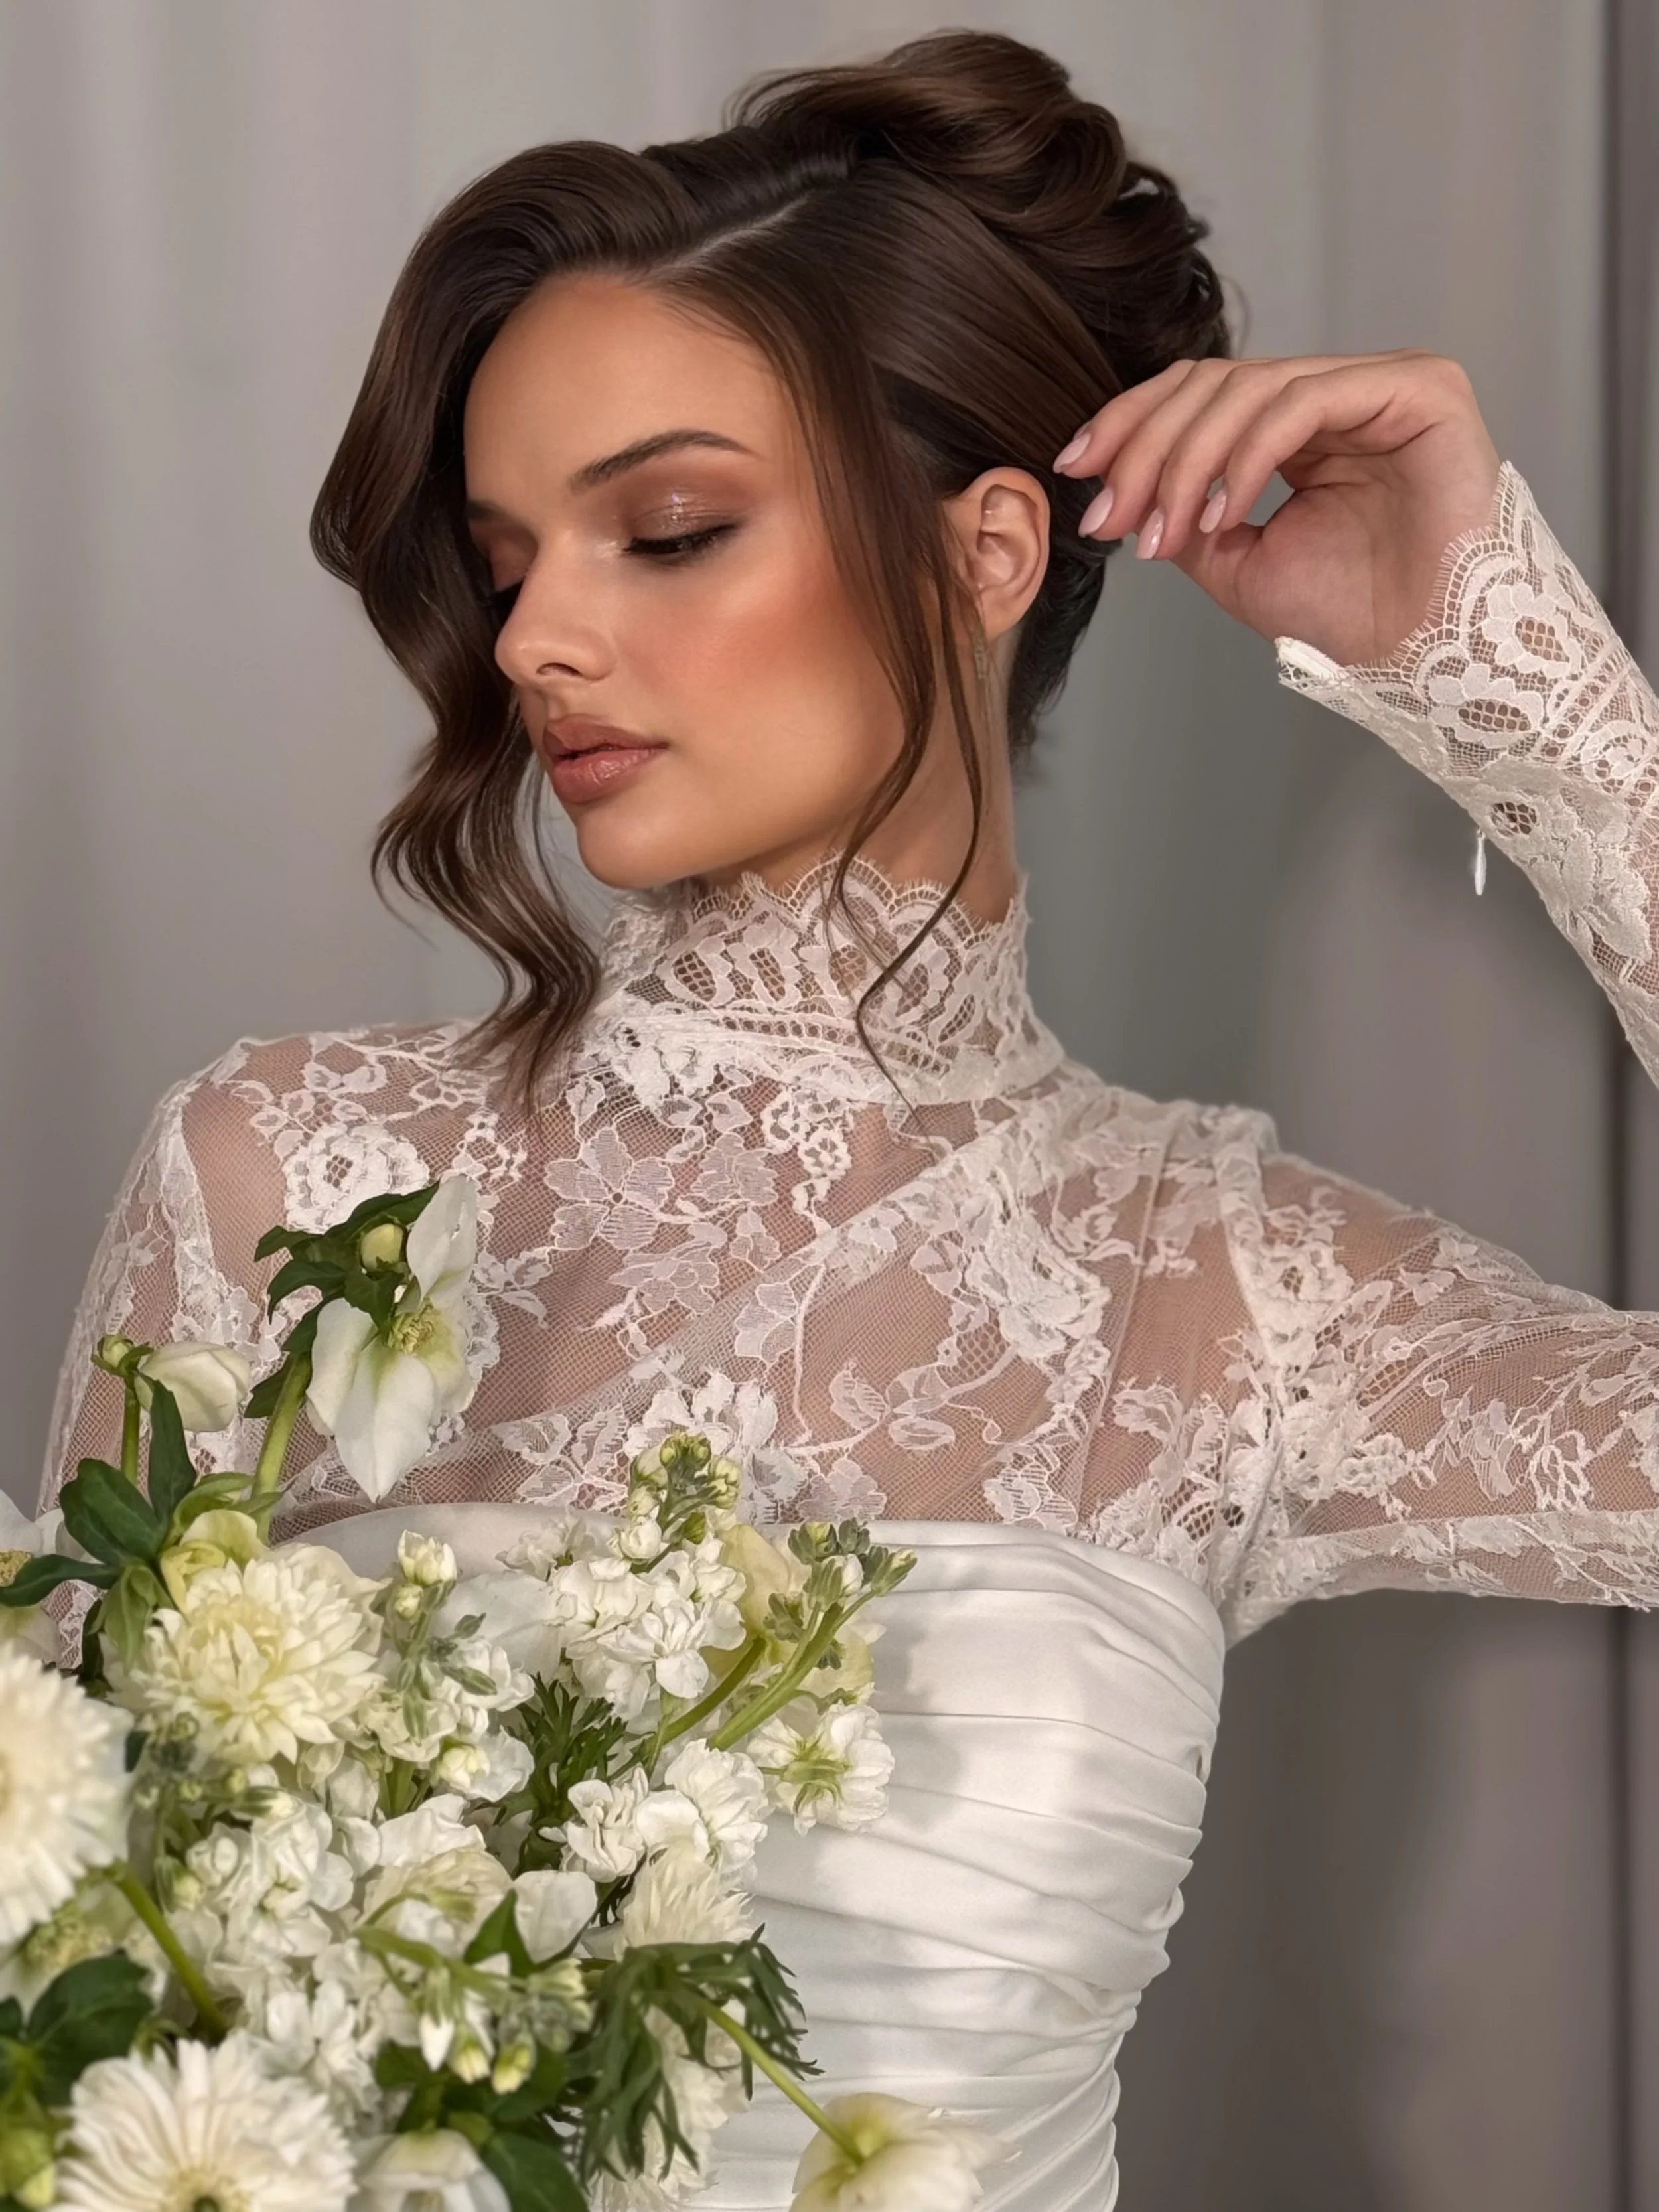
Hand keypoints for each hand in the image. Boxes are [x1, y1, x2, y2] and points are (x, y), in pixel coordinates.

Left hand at [1053, 349, 1502, 665]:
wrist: (1428, 656)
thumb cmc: (1351, 615)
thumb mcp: (1234, 562)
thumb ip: (1180, 514)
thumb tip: (1117, 489)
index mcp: (1300, 426)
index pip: (1202, 393)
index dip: (1132, 422)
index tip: (1076, 469)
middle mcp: (1339, 394)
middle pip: (1216, 382)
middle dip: (1146, 448)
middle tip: (1109, 514)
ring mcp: (1381, 384)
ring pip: (1251, 388)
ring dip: (1186, 461)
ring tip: (1160, 531)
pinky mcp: (1419, 389)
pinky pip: (1303, 402)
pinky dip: (1245, 457)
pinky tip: (1219, 513)